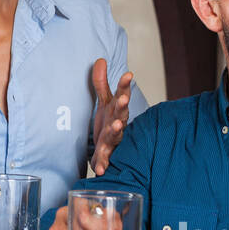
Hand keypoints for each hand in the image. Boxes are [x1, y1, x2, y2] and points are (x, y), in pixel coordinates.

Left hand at [91, 58, 133, 175]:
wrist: (106, 150)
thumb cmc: (108, 123)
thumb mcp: (104, 102)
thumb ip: (101, 83)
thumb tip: (100, 60)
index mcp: (117, 111)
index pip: (122, 95)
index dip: (125, 85)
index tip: (128, 74)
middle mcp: (117, 124)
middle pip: (121, 114)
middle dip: (122, 106)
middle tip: (122, 99)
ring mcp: (112, 140)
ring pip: (115, 135)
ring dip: (116, 130)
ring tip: (116, 126)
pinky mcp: (104, 155)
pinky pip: (104, 160)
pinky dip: (102, 164)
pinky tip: (100, 169)